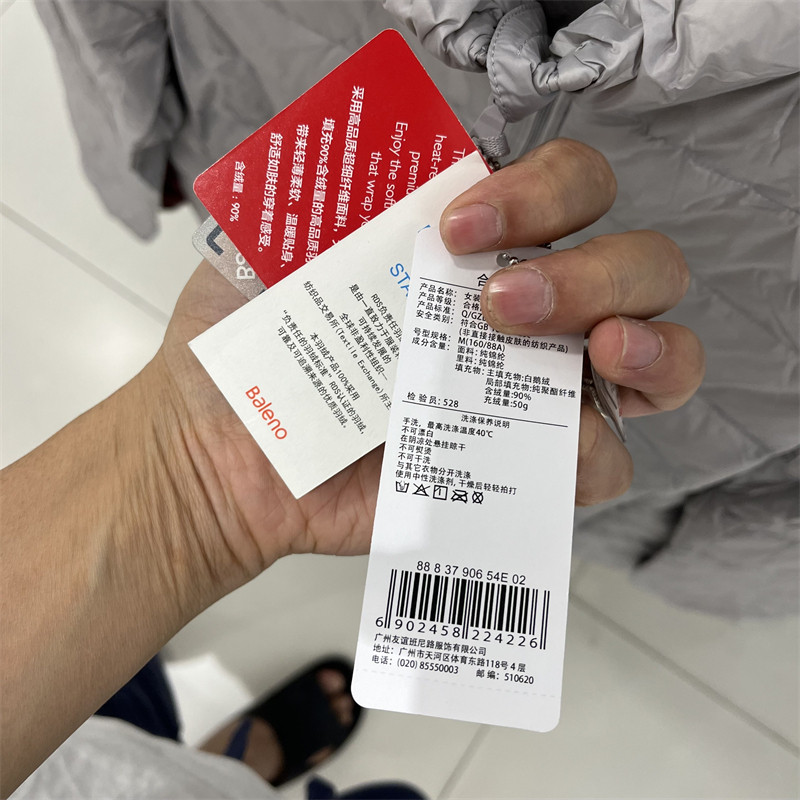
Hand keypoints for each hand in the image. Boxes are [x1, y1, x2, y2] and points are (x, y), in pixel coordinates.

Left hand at [157, 138, 703, 590]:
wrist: (226, 457)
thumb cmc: (254, 348)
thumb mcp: (285, 251)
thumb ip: (345, 199)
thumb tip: (403, 159)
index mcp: (481, 250)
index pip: (569, 188)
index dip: (540, 193)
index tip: (460, 228)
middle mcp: (527, 312)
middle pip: (637, 264)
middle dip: (594, 272)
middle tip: (501, 303)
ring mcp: (533, 392)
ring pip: (658, 352)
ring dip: (649, 344)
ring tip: (594, 352)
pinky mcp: (523, 469)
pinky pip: (606, 462)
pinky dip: (596, 453)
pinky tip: (552, 442)